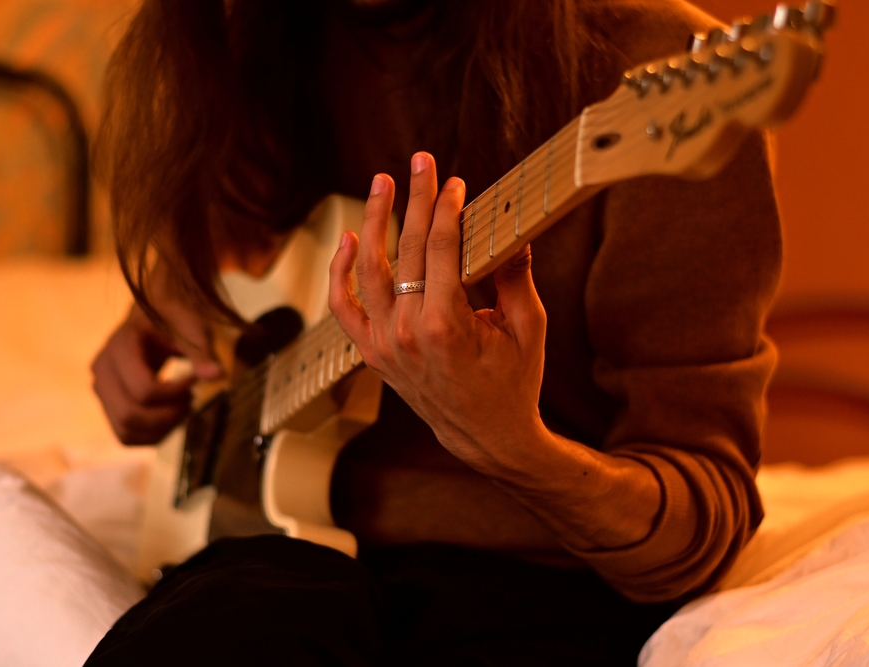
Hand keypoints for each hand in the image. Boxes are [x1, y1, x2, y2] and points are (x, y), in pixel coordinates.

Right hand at [92, 264, 224, 444]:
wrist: (151, 317)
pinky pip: (125, 435)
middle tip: (191, 400)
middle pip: (130, 416)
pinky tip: (172, 418)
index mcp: (120, 346)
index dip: (176, 393)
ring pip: (126, 431)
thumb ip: (201, 349)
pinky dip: (152, 435)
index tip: (195, 379)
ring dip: (161, 430)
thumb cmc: (172, 317)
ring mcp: (101, 389)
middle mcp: (102, 370)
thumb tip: (217, 376)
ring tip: (182, 409)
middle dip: (168, 417)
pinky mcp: (107, 403)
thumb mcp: (190, 325)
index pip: (144, 390)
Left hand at [328, 153, 547, 474]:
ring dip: (373, 221)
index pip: (441, 247)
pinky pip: (344, 307)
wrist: (483, 435)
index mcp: (447, 325)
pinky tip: (349, 239)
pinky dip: (341, 273)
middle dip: (416, 199)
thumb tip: (514, 228)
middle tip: (422, 161)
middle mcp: (407, 332)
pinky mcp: (372, 353)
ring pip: (369, 269)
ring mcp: (383, 344)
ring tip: (381, 184)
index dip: (447, 207)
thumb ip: (515, 277)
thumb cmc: (512, 382)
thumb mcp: (528, 329)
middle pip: (407, 248)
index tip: (455, 182)